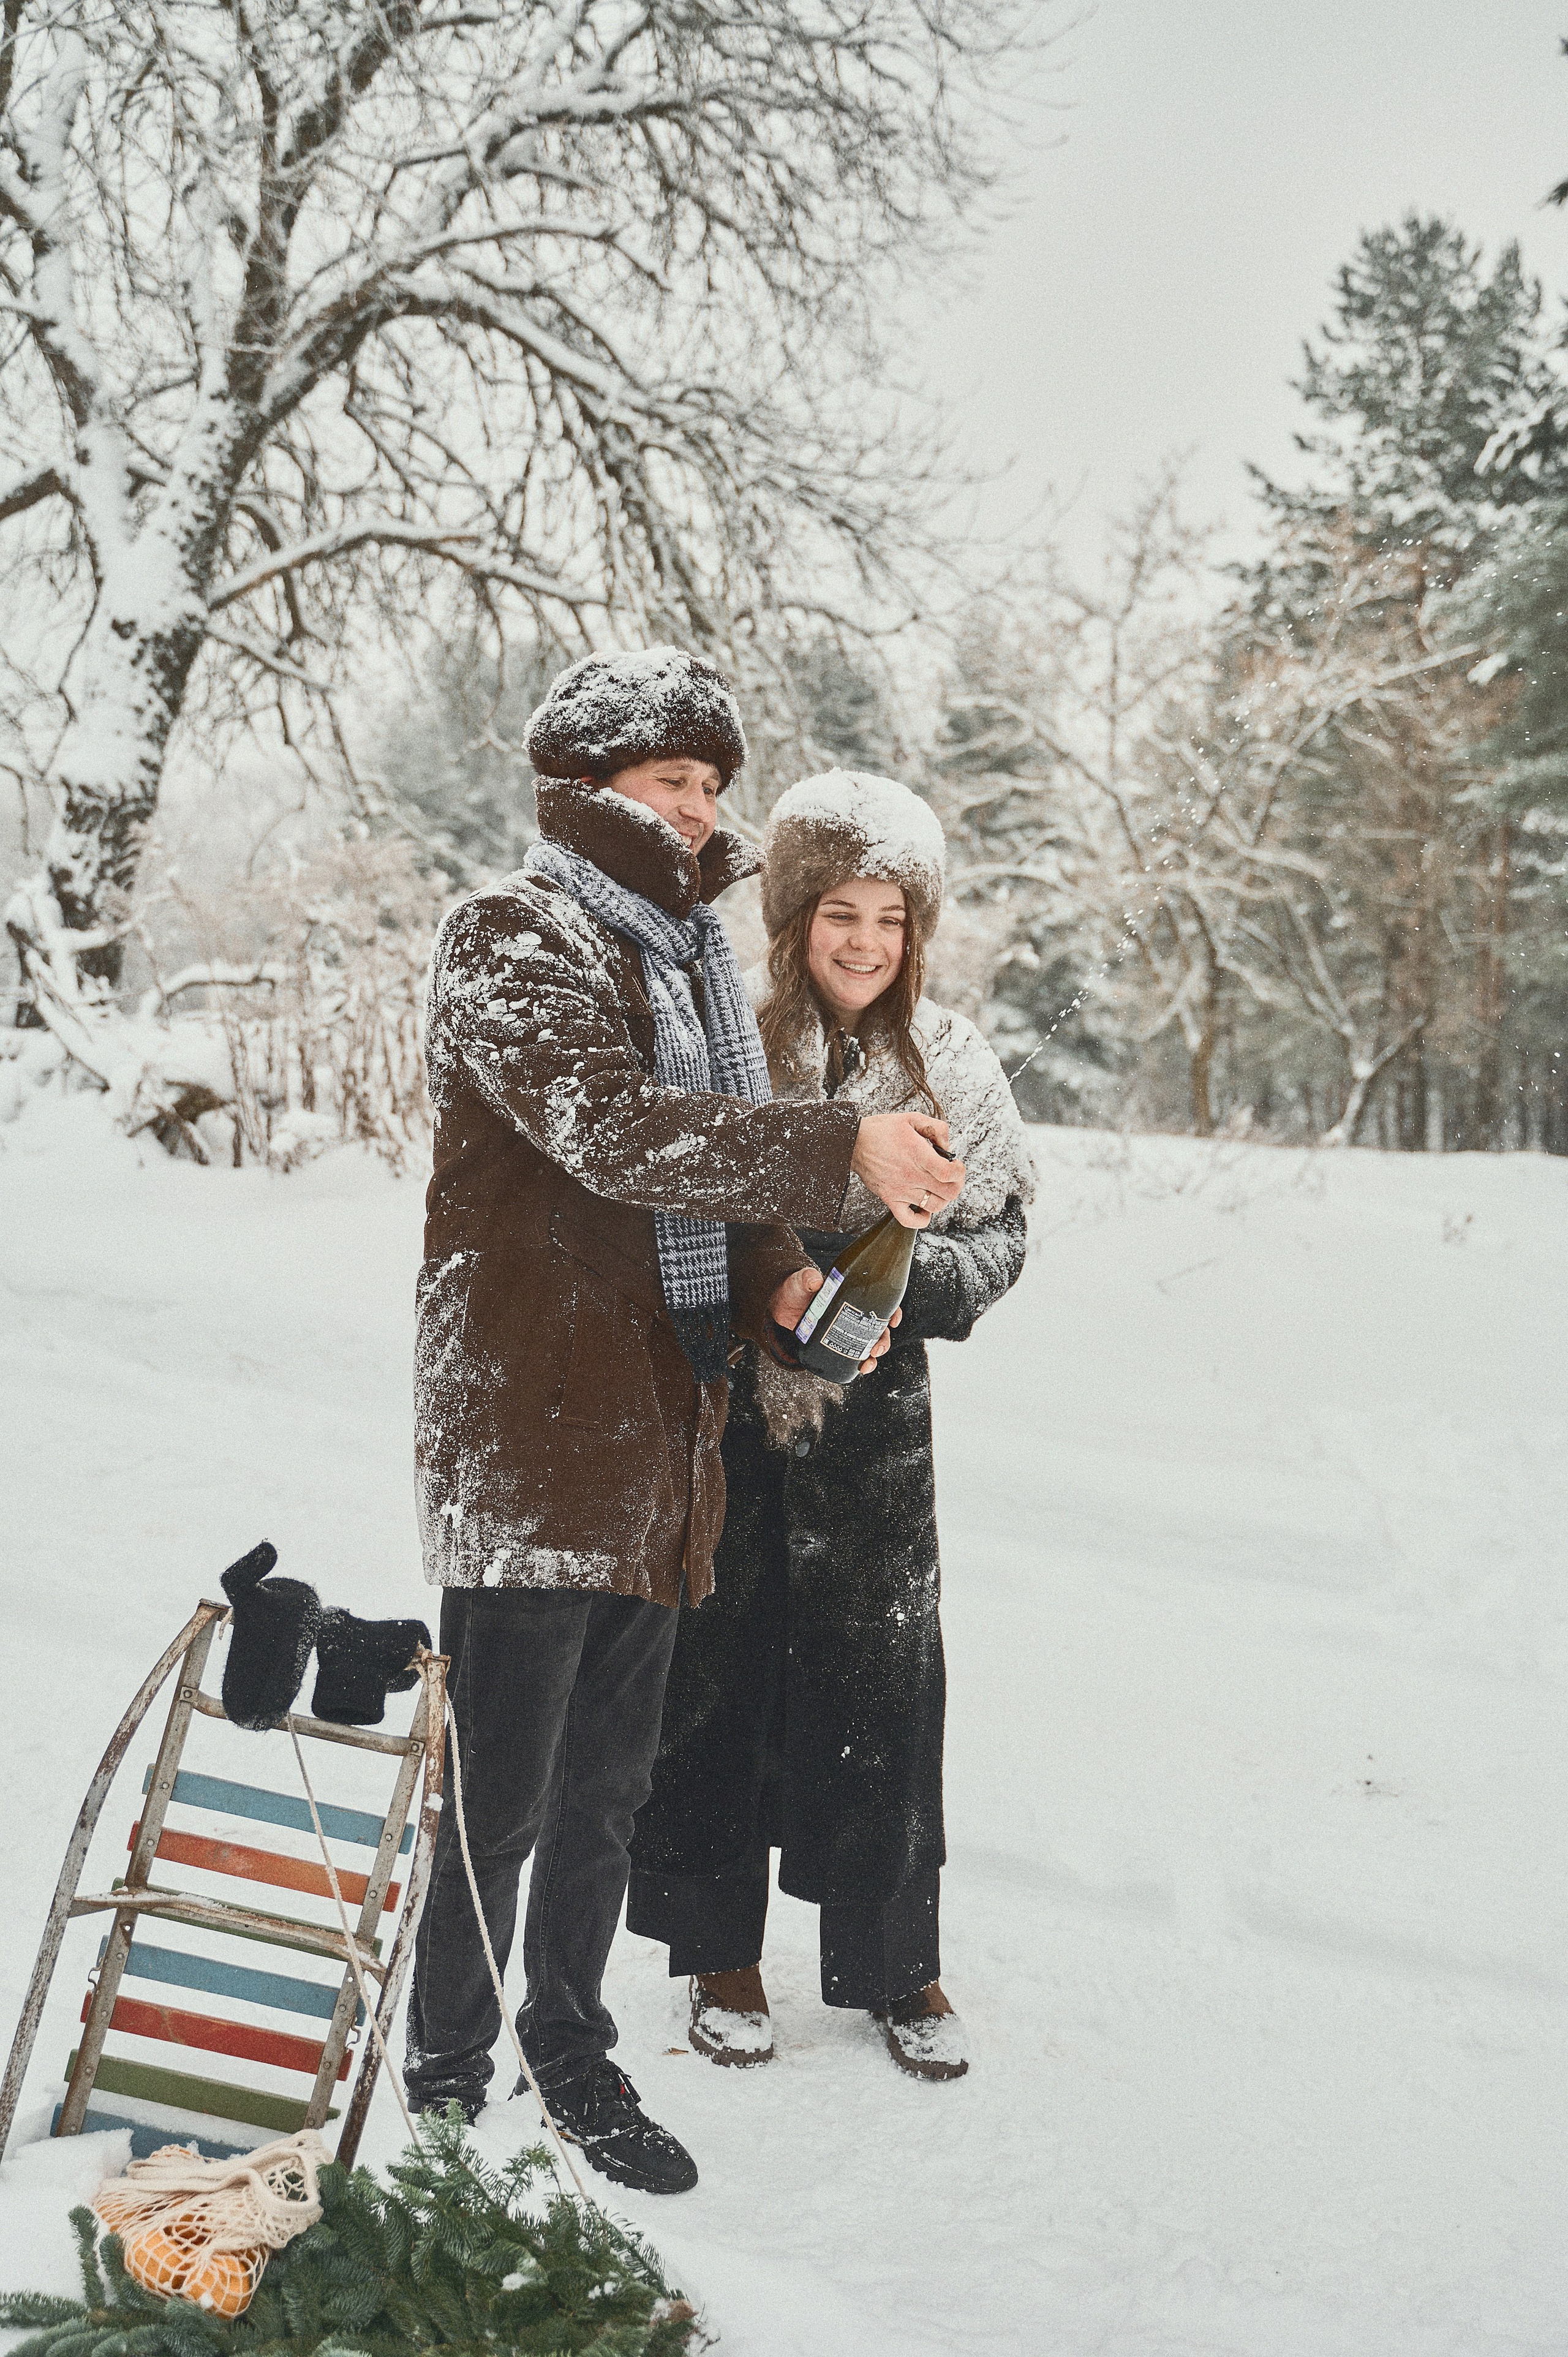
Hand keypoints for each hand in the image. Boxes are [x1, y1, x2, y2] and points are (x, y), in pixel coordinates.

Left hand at [767, 1266, 900, 1375]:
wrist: (780, 1306)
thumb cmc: (794, 1290)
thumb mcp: (801, 1282)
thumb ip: (806, 1278)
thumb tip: (815, 1280)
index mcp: (853, 1294)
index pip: (881, 1300)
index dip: (892, 1311)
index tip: (894, 1321)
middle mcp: (853, 1312)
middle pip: (878, 1326)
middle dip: (883, 1340)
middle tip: (877, 1349)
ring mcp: (845, 1328)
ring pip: (869, 1342)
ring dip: (874, 1355)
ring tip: (868, 1364)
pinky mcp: (835, 1341)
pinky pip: (853, 1353)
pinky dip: (860, 1362)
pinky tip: (860, 1369)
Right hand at [851, 1113, 966, 1228]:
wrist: (852, 1142)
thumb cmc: (881, 1130)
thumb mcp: (912, 1118)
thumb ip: (936, 1128)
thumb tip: (948, 1146)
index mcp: (917, 1154)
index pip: (949, 1174)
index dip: (959, 1171)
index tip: (956, 1164)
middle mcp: (910, 1175)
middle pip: (947, 1193)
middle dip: (956, 1184)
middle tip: (952, 1176)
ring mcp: (900, 1190)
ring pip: (934, 1206)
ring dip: (942, 1199)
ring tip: (938, 1188)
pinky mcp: (890, 1199)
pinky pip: (909, 1220)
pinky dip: (921, 1219)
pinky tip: (924, 1208)